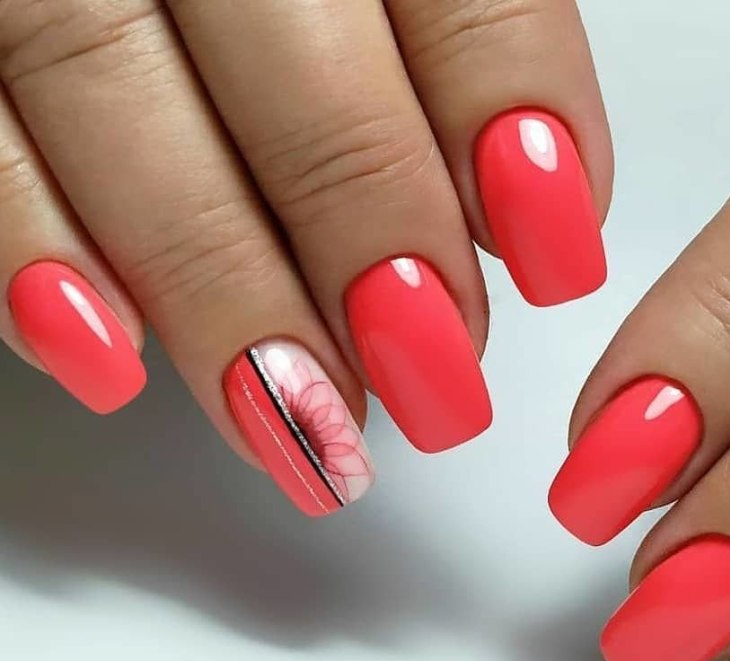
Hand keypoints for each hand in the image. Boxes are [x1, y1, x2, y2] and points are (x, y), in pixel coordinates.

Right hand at [0, 0, 610, 513]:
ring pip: (116, 98)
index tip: (559, 259)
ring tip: (308, 425)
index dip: (514, 121)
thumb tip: (530, 206)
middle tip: (438, 381)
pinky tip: (108, 363)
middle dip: (373, 238)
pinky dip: (29, 252)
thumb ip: (455, 49)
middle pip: (293, 65)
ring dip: (226, 292)